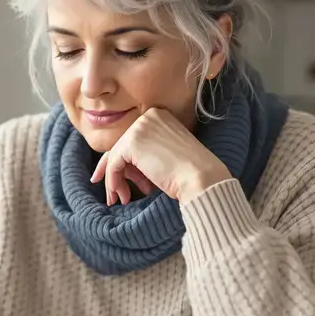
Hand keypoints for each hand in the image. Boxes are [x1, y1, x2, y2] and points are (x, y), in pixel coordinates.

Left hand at [90, 107, 232, 205]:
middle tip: (122, 195)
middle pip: (123, 149)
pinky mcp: (131, 143)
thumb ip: (145, 154)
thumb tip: (120, 168)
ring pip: (116, 157)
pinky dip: (112, 181)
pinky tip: (118, 196)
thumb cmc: (189, 172)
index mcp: (159, 116)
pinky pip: (113, 164)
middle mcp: (148, 117)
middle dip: (122, 174)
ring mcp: (139, 128)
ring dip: (116, 181)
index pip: (133, 141)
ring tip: (123, 199)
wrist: (201, 178)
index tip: (128, 182)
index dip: (130, 165)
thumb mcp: (165, 155)